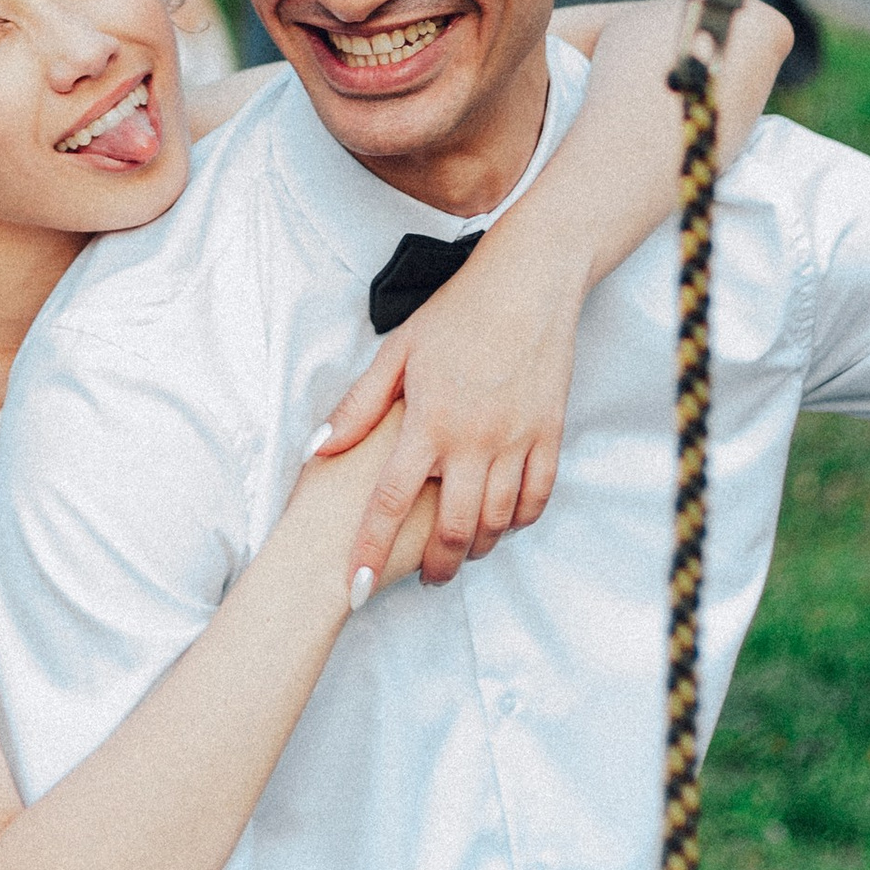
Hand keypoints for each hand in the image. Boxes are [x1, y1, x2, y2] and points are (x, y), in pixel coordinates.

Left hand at [314, 236, 587, 594]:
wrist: (529, 283)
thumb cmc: (458, 312)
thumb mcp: (398, 352)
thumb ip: (360, 406)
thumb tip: (319, 448)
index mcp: (429, 420)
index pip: (390, 501)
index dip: (371, 549)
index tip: (357, 586)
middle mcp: (474, 439)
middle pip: (452, 529)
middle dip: (435, 568)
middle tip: (424, 579)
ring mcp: (517, 440)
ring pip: (497, 522)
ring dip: (476, 548)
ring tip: (459, 553)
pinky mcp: (550, 435)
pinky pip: (537, 498)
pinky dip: (518, 521)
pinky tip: (502, 523)